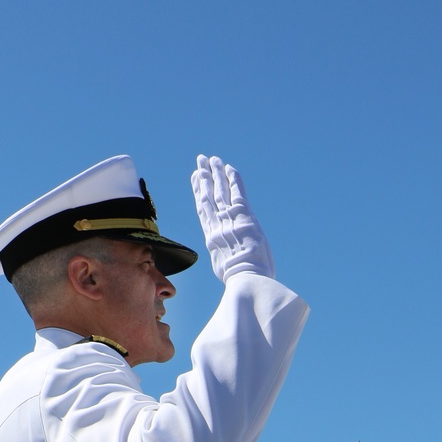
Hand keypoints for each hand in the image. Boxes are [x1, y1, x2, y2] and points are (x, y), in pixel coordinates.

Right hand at [191, 155, 274, 282]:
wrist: (247, 280)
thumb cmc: (241, 282)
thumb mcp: (225, 269)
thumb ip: (224, 259)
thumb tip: (228, 264)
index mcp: (212, 238)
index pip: (203, 210)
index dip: (198, 192)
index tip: (194, 178)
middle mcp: (218, 225)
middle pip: (208, 195)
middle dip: (203, 176)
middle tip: (200, 161)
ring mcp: (229, 219)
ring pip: (219, 190)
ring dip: (215, 172)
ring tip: (212, 159)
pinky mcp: (243, 216)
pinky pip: (237, 192)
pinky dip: (232, 179)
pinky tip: (229, 167)